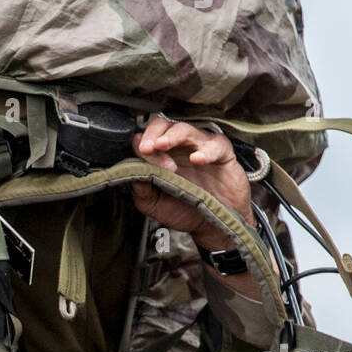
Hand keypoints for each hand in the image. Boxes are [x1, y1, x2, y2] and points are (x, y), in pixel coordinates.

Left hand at [130, 116, 253, 249]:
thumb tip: (129, 172)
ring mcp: (202, 148)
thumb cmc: (186, 210)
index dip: (142, 143)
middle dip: (153, 134)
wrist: (212, 225)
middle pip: (165, 126)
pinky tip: (196, 159)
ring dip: (172, 136)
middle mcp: (181, 148)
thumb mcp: (155, 205)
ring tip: (162, 146)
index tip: (138, 152)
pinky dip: (205, 150)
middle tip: (146, 148)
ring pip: (187, 130)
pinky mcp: (222, 154)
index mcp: (164, 156)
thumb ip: (142, 190)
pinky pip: (215, 145)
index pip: (149, 137)